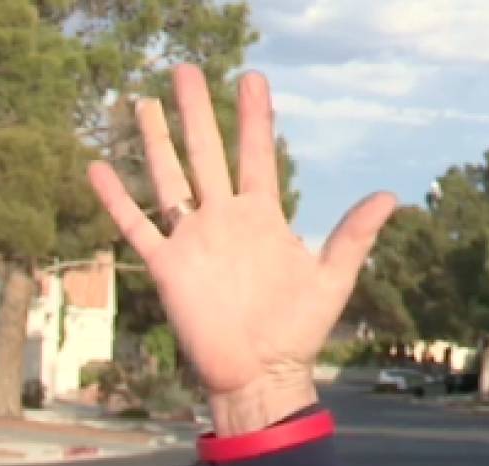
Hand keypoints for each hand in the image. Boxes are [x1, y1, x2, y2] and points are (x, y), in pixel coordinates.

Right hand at [86, 65, 396, 434]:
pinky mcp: (167, 267)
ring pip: (169, 179)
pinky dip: (116, 199)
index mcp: (263, 218)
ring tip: (144, 101)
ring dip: (156, 141)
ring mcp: (193, 240)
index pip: (257, 156)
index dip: (255, 119)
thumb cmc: (300, 331)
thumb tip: (390, 196)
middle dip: (196, 112)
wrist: (261, 374)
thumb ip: (354, 235)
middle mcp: (224, 220)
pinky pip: (136, 226)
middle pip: (205, 154)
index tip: (251, 79)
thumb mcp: (332, 278)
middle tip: (185, 69)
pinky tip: (98, 166)